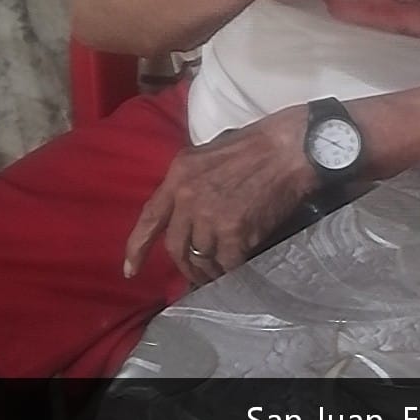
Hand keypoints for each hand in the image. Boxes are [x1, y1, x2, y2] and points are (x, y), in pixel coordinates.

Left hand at [123, 107, 317, 283]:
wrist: (289, 148)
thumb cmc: (256, 146)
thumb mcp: (208, 154)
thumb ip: (190, 182)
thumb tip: (185, 213)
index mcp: (179, 174)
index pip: (150, 217)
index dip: (136, 247)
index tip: (130, 270)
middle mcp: (188, 196)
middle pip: (175, 245)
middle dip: (185, 265)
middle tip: (197, 274)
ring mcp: (210, 215)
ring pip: (201, 257)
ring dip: (210, 268)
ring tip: (222, 269)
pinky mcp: (234, 231)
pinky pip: (226, 262)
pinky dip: (231, 269)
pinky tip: (239, 265)